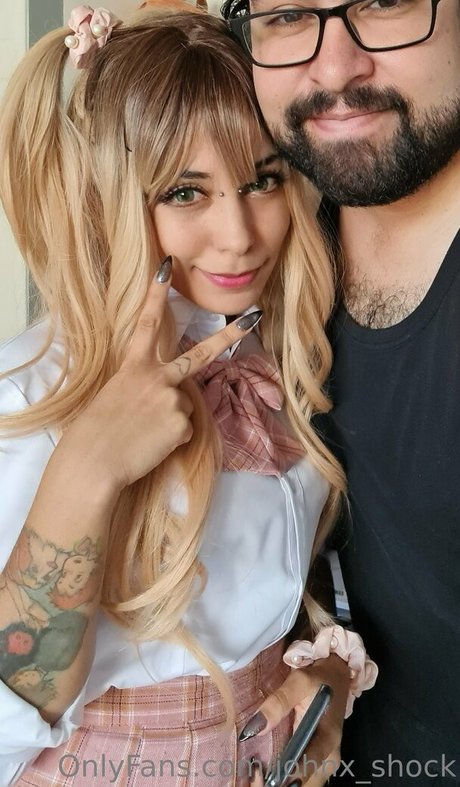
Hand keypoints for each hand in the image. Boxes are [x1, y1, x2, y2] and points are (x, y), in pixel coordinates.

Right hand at [62, 257, 261, 490]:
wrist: (95, 460)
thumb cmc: (96, 431)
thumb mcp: (116, 395)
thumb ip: (144, 386)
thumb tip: (171, 396)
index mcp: (134, 367)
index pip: (147, 323)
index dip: (156, 294)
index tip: (166, 267)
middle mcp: (158, 377)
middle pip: (200, 354)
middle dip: (230, 337)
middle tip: (254, 318)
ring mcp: (173, 399)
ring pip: (184, 407)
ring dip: (169, 420)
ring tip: (143, 432)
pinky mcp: (182, 424)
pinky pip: (183, 431)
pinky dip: (170, 440)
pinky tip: (150, 445)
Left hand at [240, 654, 348, 785]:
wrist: (334, 673)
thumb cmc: (318, 678)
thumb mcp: (299, 682)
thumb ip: (278, 703)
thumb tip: (255, 728)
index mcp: (328, 740)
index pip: (304, 769)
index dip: (282, 776)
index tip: (260, 775)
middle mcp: (328, 757)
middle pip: (305, 783)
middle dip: (280, 782)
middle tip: (256, 774)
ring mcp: (323, 760)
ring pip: (303, 783)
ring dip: (281, 781)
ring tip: (258, 772)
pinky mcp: (316, 758)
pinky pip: (301, 777)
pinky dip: (284, 776)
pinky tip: (266, 768)